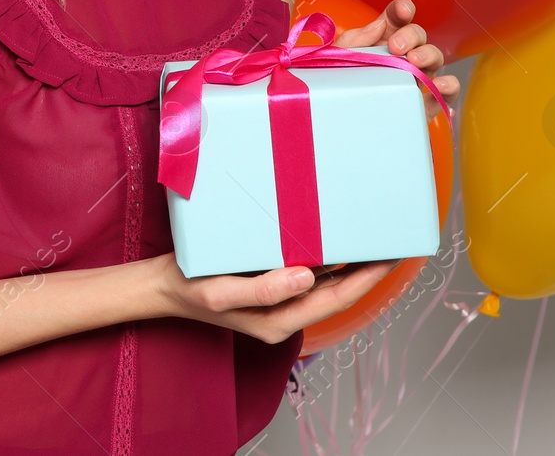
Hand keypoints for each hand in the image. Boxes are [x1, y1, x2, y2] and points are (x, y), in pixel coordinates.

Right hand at [152, 252, 401, 344]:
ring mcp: (279, 298)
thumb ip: (263, 290)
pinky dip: (325, 254)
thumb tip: (307, 278)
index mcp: (281, 321)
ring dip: (349, 260)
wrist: (162, 286)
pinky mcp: (270, 282)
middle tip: (392, 238)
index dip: (367, 279)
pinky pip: (306, 269)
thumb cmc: (189, 288)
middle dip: (367, 268)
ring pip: (325, 280)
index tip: (391, 255)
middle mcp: (286, 312)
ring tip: (370, 233)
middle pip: (338, 291)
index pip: (336, 299)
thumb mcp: (221, 292)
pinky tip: (332, 234)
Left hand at [331, 0, 458, 121]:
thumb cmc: (340, 87)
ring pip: (435, 57)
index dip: (402, 9)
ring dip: (428, 54)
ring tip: (414, 62)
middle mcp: (404, 55)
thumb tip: (378, 25)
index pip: (396, 18)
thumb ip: (355, 40)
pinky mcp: (425, 102)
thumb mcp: (339, 60)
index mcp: (381, 40)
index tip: (403, 10)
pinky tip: (439, 85)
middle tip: (395, 47)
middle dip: (411, 35)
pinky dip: (449, 85)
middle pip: (418, 35)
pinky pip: (446, 91)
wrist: (342, 124)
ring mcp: (417, 77)